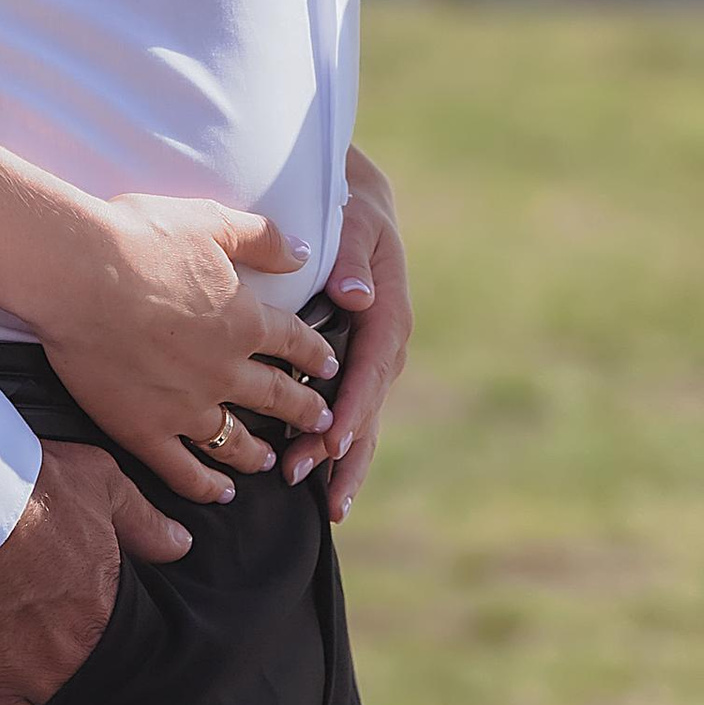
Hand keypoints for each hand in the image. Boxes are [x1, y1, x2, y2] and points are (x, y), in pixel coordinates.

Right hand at [0, 441, 189, 704]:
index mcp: (107, 614)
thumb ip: (144, 522)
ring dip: (52, 701)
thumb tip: (181, 546)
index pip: (129, 655)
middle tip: (66, 660)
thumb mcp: (100, 484)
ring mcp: (28, 680)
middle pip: (94, 689)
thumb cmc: (28, 488)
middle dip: (87, 678)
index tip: (104, 642)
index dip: (118, 652)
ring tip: (40, 684)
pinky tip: (7, 703)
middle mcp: (74, 657)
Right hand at [35, 195, 338, 504]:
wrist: (77, 274)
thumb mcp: (211, 222)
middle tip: (322, 423)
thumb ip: (262, 238)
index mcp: (244, 320)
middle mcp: (224, 370)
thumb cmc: (140, 238)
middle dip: (305, 411)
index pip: (295, 344)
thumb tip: (305, 254)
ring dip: (259, 453)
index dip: (317, 356)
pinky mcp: (144, 430)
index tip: (330, 367)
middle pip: (277, 397)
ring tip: (272, 460)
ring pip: (237, 441)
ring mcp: (185, 407)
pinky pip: (184, 470)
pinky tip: (221, 492)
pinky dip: (207, 486)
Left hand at [286, 143, 411, 521]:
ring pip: (363, 417)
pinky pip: (352, 409)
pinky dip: (341, 445)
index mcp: (388, 312)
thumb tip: (354, 295)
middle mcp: (386, 343)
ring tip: (326, 504)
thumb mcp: (354, 218)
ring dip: (344, 459)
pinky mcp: (359, 362)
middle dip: (344, 449)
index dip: (352, 408)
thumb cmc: (349, 207)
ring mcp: (374, 357)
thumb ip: (352, 255)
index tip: (330, 442)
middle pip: (368, 405)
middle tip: (315, 486)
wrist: (356, 200)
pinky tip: (325, 482)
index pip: (371, 368)